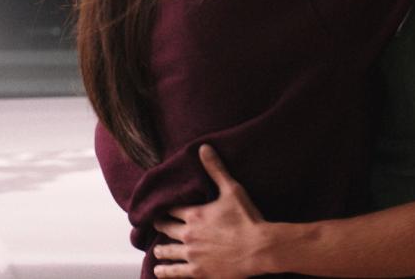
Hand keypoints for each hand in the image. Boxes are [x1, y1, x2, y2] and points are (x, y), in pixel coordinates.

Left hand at [153, 144, 272, 277]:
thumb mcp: (232, 190)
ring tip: (157, 251)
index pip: (171, 208)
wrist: (258, 248)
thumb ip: (216, 170)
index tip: (160, 208)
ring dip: (161, 250)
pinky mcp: (198, 271)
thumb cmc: (247, 218)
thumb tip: (204, 148)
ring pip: (167, 251)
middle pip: (166, 228)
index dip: (165, 207)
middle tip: (156, 225)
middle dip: (160, 226)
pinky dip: (166, 272)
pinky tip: (160, 271)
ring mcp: (192, 254)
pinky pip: (175, 272)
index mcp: (194, 214)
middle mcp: (188, 234)